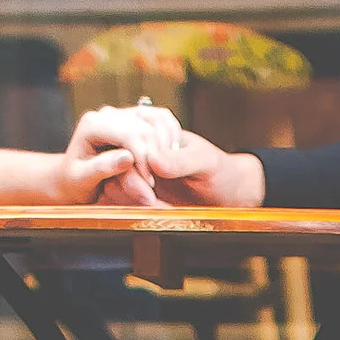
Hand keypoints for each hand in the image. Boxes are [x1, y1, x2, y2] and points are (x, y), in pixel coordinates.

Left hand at [58, 102, 170, 201]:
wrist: (74, 179)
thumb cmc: (75, 183)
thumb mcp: (82, 181)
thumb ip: (102, 169)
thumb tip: (128, 158)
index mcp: (92, 124)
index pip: (128, 133)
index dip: (144, 157)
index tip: (149, 182)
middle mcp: (108, 114)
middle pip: (145, 127)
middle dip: (155, 156)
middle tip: (154, 183)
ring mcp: (123, 113)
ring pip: (156, 122)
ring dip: (165, 148)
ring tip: (159, 174)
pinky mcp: (135, 118)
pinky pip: (161, 120)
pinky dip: (170, 138)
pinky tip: (167, 160)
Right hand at [62, 105, 262, 206]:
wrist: (226, 197)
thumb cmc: (219, 172)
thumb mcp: (205, 162)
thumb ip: (182, 160)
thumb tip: (154, 159)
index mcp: (155, 128)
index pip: (128, 136)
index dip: (136, 158)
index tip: (151, 178)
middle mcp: (140, 147)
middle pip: (116, 160)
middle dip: (132, 184)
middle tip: (152, 200)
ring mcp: (135, 170)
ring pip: (113, 182)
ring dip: (133, 199)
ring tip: (160, 207)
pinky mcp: (134, 193)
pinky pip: (120, 200)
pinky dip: (136, 208)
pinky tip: (157, 211)